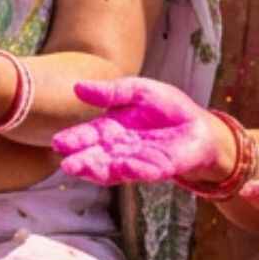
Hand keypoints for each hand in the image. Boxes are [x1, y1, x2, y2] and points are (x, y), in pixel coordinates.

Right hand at [52, 78, 222, 185]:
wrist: (200, 126)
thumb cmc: (166, 108)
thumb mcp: (137, 91)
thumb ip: (110, 92)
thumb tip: (77, 87)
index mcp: (110, 129)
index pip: (88, 135)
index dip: (74, 140)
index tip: (58, 143)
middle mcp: (119, 149)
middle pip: (96, 157)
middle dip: (82, 162)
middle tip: (66, 165)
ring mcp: (137, 162)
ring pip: (114, 170)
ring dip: (100, 171)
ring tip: (86, 170)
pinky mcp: (159, 170)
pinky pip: (144, 172)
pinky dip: (135, 170)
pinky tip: (124, 167)